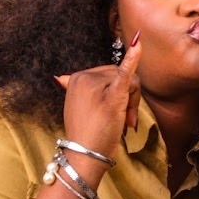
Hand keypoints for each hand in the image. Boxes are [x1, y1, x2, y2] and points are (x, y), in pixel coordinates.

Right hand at [54, 32, 141, 159]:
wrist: (84, 155)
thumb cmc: (85, 132)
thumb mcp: (78, 105)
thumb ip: (73, 88)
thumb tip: (60, 77)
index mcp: (77, 77)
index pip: (110, 73)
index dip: (119, 93)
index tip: (115, 113)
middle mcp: (85, 77)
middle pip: (122, 75)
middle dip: (129, 97)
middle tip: (125, 121)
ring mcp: (97, 86)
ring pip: (131, 82)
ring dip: (133, 103)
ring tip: (125, 122)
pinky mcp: (111, 96)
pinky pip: (124, 73)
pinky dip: (133, 58)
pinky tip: (139, 44)